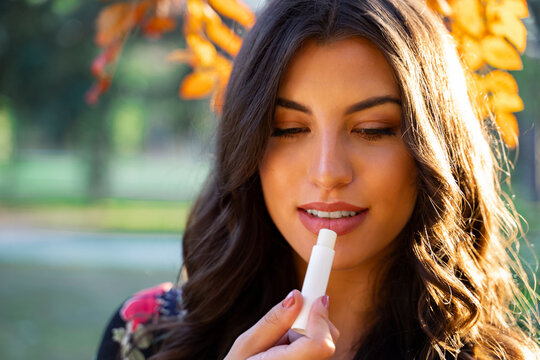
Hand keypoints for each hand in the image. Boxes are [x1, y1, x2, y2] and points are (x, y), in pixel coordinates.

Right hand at [224, 290, 339, 359]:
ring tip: (280, 343)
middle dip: (311, 323)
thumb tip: (296, 297)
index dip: (320, 318)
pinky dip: (305, 344)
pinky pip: (316, 352)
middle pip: (326, 341)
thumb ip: (273, 321)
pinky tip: (285, 350)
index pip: (320, 343)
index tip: (317, 298)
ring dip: (306, 335)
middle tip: (286, 325)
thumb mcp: (246, 344)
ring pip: (322, 345)